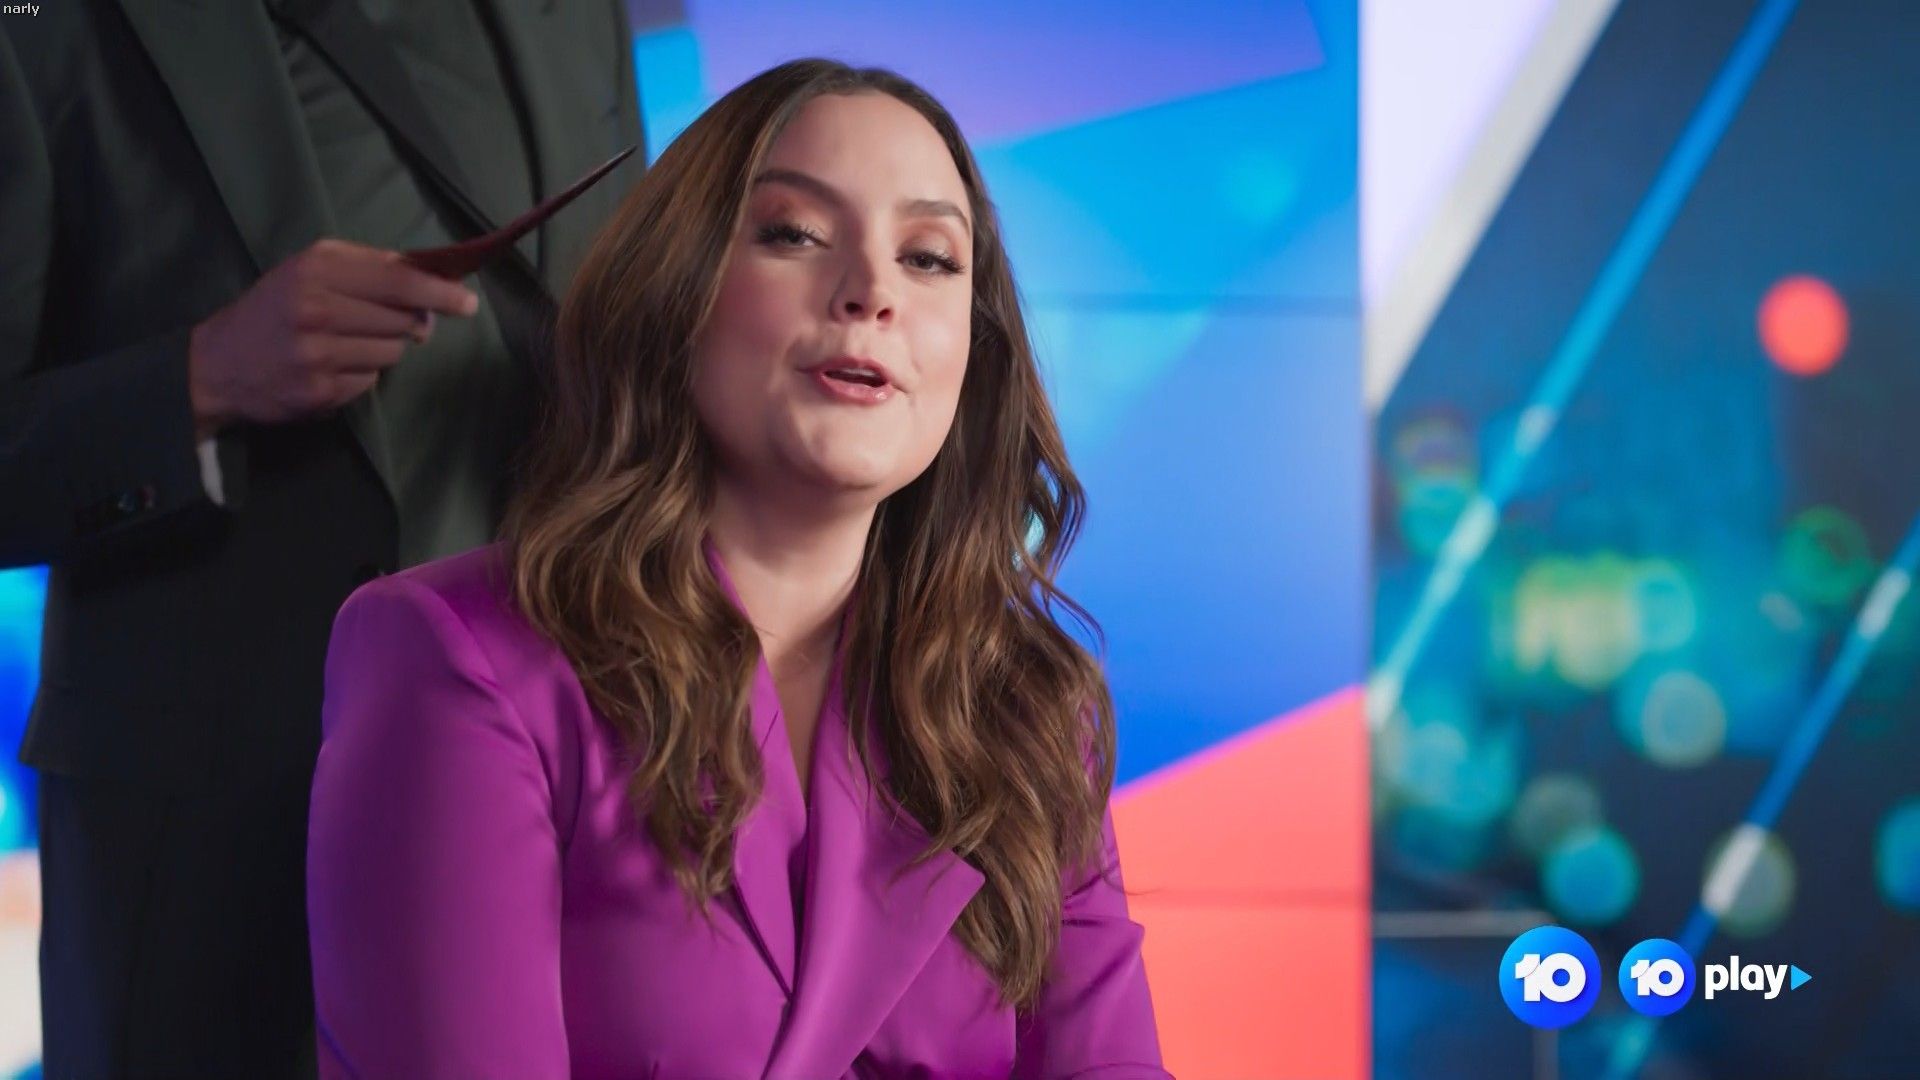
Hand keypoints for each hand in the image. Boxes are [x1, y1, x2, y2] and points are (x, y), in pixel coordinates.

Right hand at [187, 238, 479, 439]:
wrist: (216, 364)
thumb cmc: (274, 309)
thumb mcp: (309, 270)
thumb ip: (366, 267)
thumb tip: (429, 279)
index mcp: (315, 270)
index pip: (397, 281)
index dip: (438, 292)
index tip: (467, 302)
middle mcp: (315, 309)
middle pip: (403, 320)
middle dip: (412, 323)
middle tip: (401, 323)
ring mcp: (316, 354)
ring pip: (392, 353)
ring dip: (383, 349)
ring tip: (348, 342)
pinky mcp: (318, 391)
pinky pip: (371, 382)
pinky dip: (362, 375)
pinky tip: (333, 367)